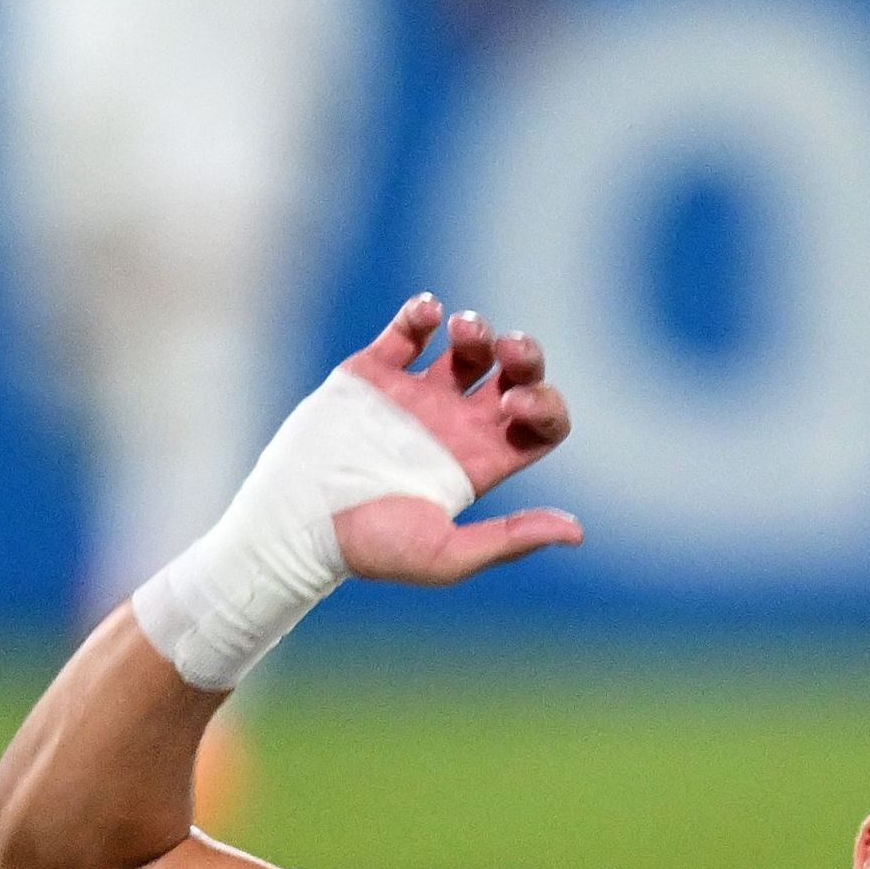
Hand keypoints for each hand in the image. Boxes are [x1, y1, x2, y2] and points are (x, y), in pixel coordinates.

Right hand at [326, 293, 578, 587]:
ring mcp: (414, 397)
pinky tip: (428, 313)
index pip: (539, 422)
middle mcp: (454, 426)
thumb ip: (509, 538)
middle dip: (524, 354)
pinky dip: (423, 313)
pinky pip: (408, 330)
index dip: (545, 403)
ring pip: (467, 348)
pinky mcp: (371, 374)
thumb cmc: (367, 549)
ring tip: (463, 328)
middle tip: (509, 348)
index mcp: (479, 463)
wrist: (293, 524)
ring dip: (477, 329)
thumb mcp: (445, 555)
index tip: (518, 403)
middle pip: (514, 376)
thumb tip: (576, 531)